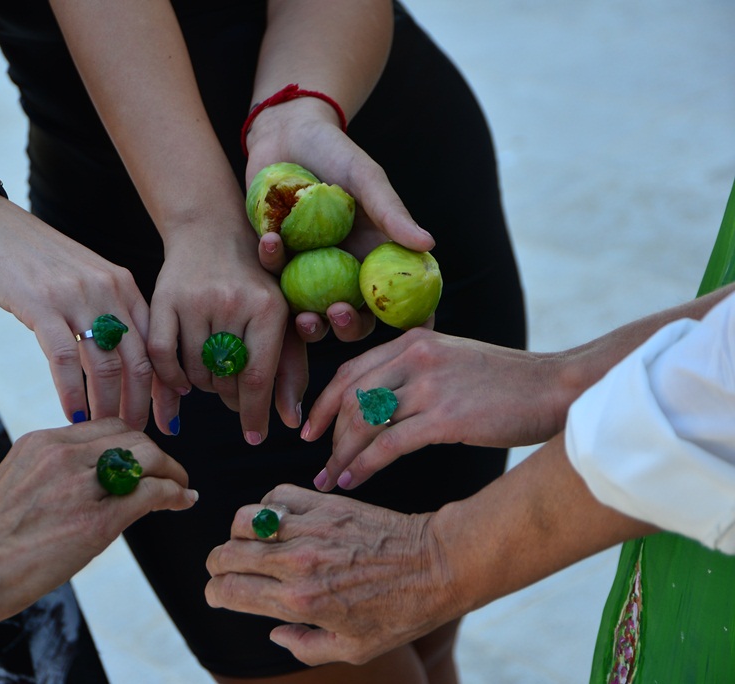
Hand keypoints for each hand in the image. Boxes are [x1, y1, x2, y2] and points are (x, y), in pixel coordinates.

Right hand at [0, 200, 156, 429]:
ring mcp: (76, 297)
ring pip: (106, 365)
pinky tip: (73, 415)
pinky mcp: (41, 305)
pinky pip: (66, 359)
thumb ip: (111, 314)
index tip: (169, 418)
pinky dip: (73, 393)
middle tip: (136, 435)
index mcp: (124, 287)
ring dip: (107, 406)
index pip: (157, 345)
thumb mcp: (86, 281)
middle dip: (141, 405)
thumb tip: (129, 364)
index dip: (165, 387)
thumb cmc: (38, 263)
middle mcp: (108, 290)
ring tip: (105, 432)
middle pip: (138, 360)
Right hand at [0, 417, 196, 624]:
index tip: (143, 461)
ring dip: (172, 471)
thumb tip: (84, 485)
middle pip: (131, 436)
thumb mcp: (16, 484)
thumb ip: (51, 475)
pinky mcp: (95, 522)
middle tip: (171, 475)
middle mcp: (62, 454)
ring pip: (147, 457)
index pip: (105, 427)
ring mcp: (79, 485)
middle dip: (158, 455)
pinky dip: (174, 493)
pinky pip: (150, 493)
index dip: (132, 443)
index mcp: (41, 442)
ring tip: (181, 488)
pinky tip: (182, 501)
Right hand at [148, 228, 295, 441]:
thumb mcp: (281, 319)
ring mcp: (196, 299)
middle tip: (233, 392)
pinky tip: (182, 381)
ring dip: (203, 386)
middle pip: (226, 380)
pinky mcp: (164, 297)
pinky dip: (171, 377)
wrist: (211, 231)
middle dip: (231, 397)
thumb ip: (289, 371)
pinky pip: (162, 356)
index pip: (258, 378)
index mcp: (269, 308)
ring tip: (212, 374)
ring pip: (195, 372)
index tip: (255, 437)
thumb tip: (291, 422)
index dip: (255, 414)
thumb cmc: (253, 283)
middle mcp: (233, 301)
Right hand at [205, 484, 456, 665]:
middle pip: (227, 553)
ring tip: (249, 543)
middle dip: (217, 565)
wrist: (437, 564)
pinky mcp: (324, 503)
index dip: (214, 593)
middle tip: (224, 570)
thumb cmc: (400, 612)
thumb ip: (305, 647)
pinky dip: (267, 506)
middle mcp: (298, 562)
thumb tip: (274, 633)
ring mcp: (310, 528)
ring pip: (243, 520)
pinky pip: (275, 495)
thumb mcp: (354, 650)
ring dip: (238, 534)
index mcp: (300, 601)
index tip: (218, 594)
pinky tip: (278, 521)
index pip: (229, 590)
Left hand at [247, 101, 434, 343]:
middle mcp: (343, 271)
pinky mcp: (274, 260)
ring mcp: (307, 270)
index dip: (409, 322)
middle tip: (339, 314)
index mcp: (374, 256)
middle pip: (353, 318)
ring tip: (304, 317)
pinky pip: (273, 274)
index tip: (411, 335)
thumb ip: (391, 212)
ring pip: (311, 313)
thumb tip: (428, 244)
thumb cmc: (335, 153)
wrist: (285, 133)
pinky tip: (271, 240)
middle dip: (348, 328)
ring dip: (310, 324)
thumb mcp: (367, 179)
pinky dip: (272, 261)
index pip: (397, 299)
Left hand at [305, 327, 566, 490]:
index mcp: (414, 341)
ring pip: (365, 422)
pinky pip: (389, 444)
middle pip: (351, 397)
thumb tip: (379, 406)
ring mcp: (430, 386)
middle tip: (318, 460)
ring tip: (329, 479)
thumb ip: (416, 372)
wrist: (557, 388)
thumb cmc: (508, 383)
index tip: (311, 428)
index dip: (326, 402)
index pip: (351, 371)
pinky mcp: (446, 417)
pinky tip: (352, 480)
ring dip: (341, 454)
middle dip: (328, 433)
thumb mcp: (454, 361)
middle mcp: (416, 357)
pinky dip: (364, 465)